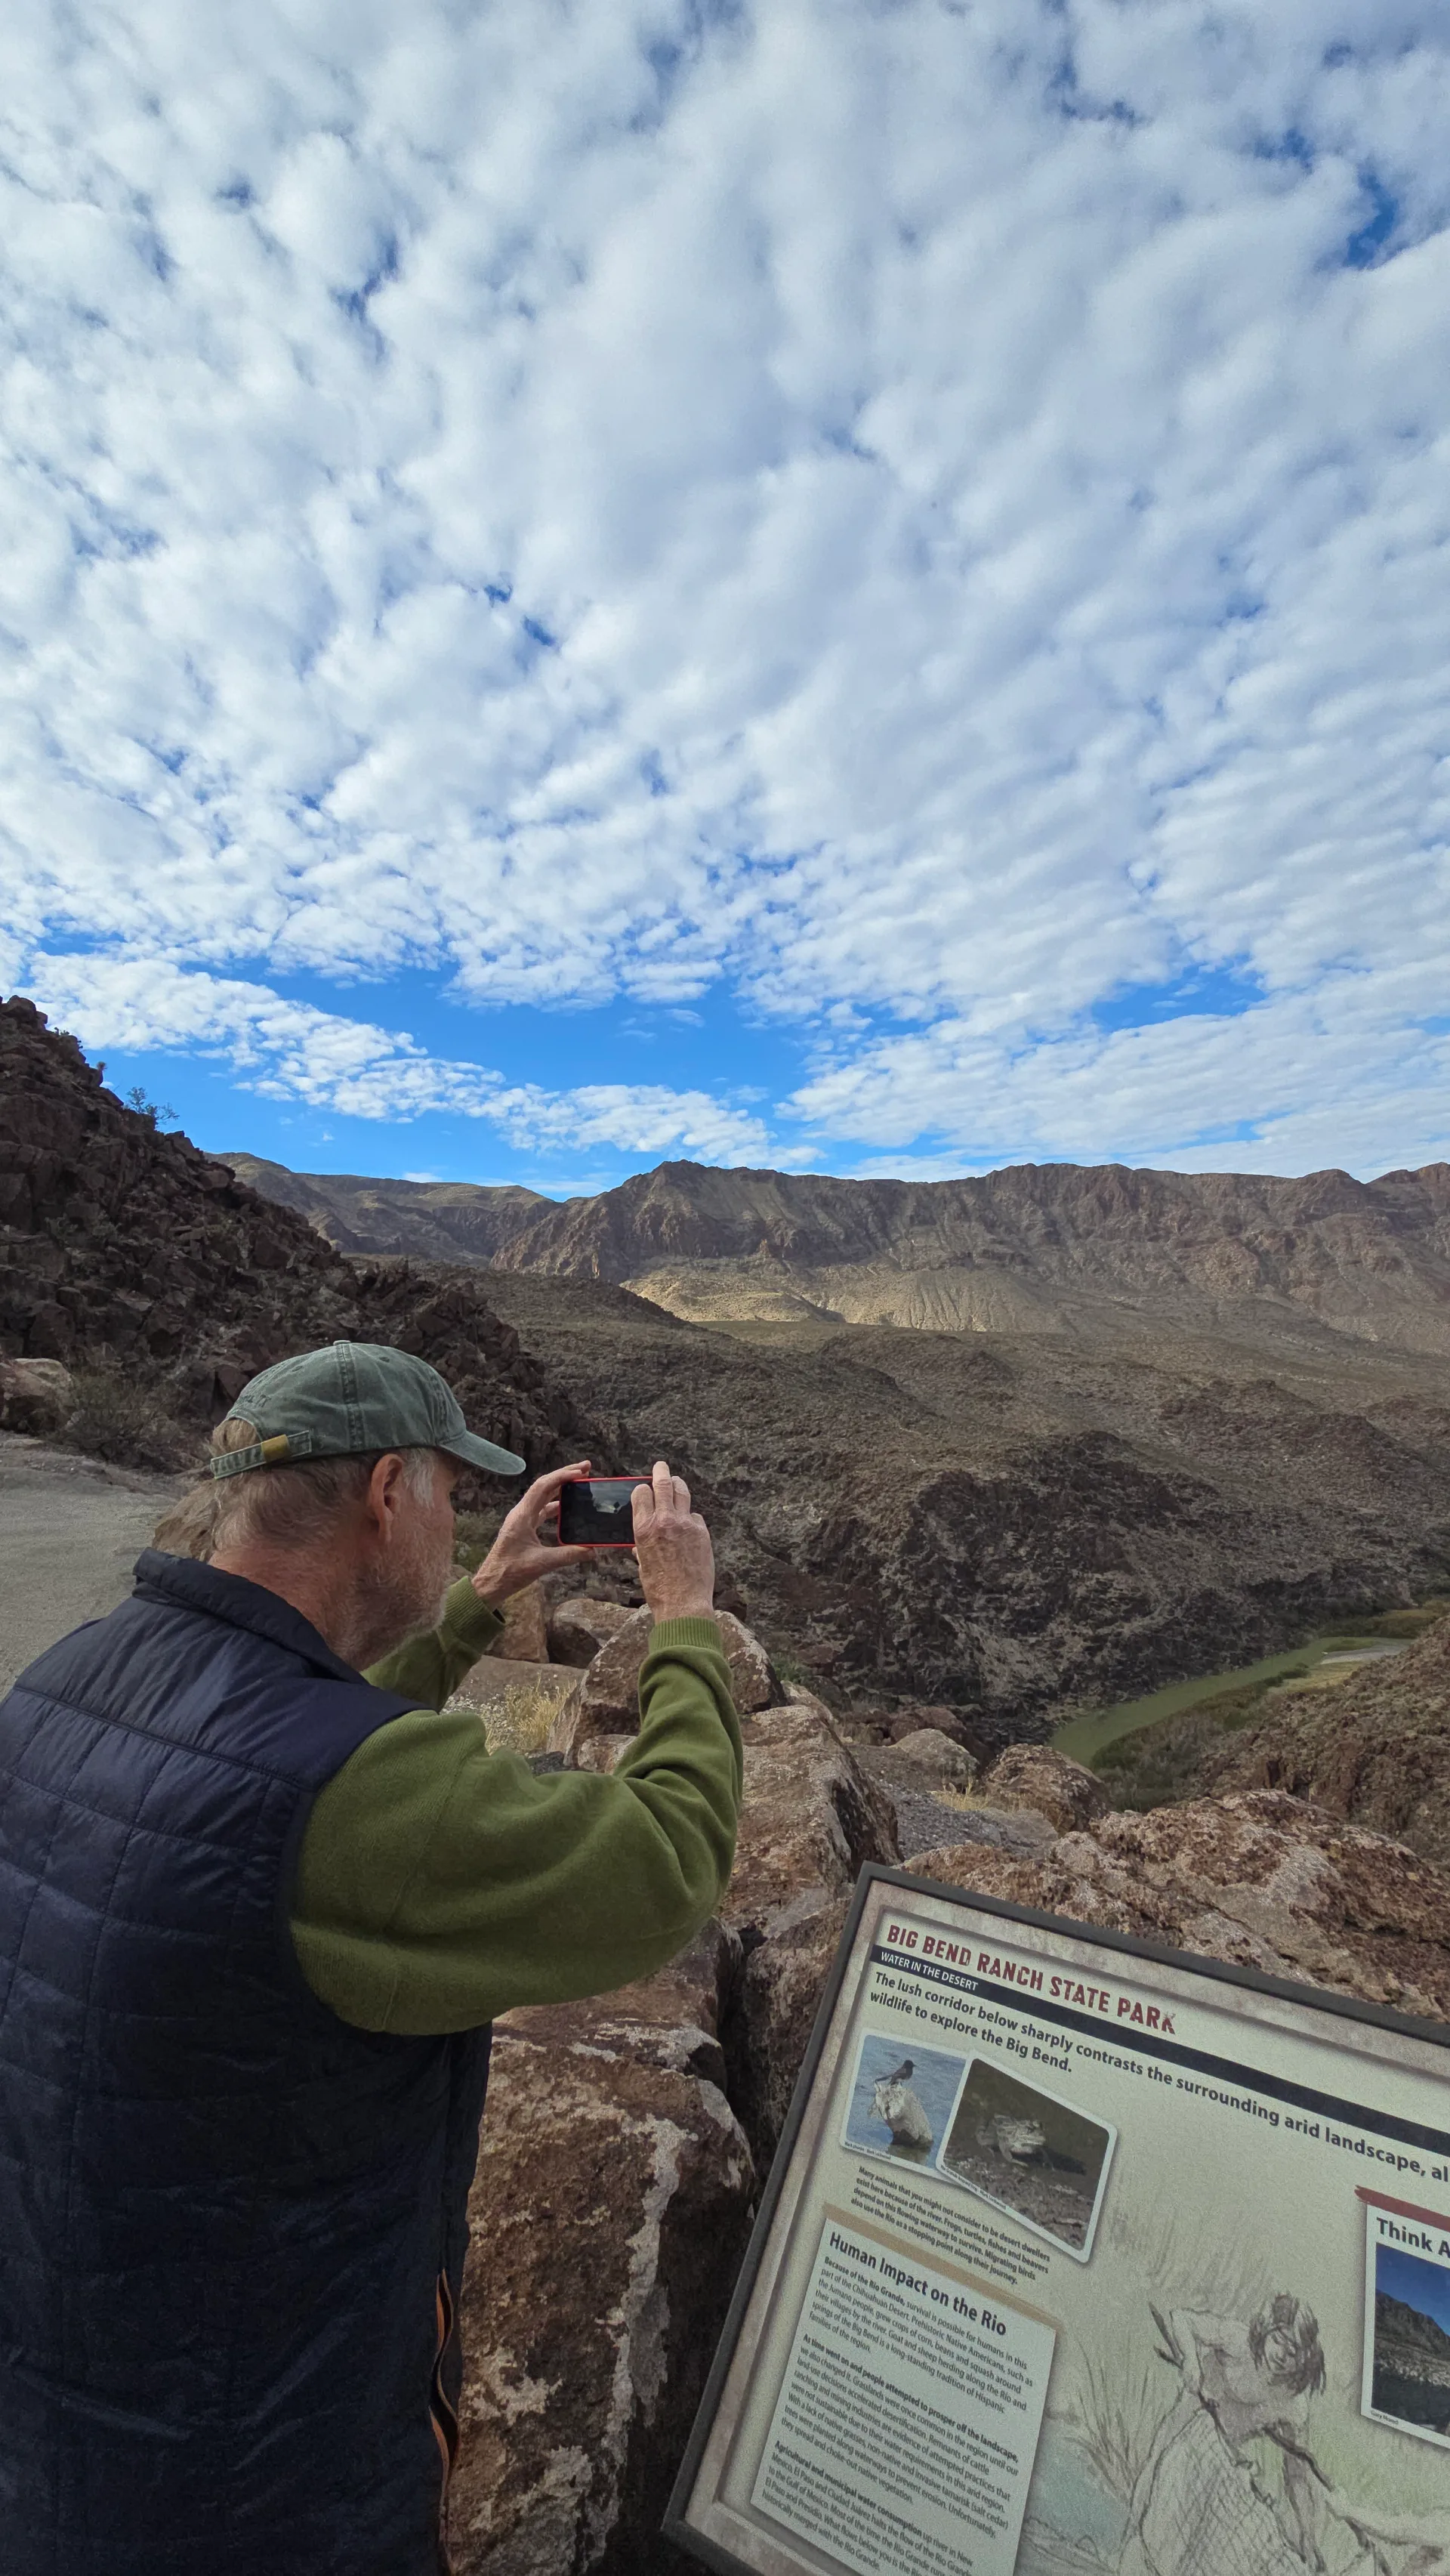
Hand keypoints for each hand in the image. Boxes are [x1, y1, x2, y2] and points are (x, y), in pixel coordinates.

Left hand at [471, 1461, 596, 1604]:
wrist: (491, 1583)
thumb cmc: (510, 1572)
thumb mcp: (542, 1563)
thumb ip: (568, 1556)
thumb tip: (592, 1551)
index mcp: (522, 1516)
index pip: (543, 1487)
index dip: (562, 1476)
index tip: (581, 1472)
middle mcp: (521, 1513)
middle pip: (544, 1486)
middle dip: (565, 1475)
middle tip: (586, 1468)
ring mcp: (522, 1519)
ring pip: (544, 1496)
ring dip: (561, 1488)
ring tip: (580, 1482)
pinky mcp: (524, 1528)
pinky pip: (542, 1510)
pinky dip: (557, 1504)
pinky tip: (569, 1508)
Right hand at [631, 1460, 715, 1624]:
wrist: (683, 1602)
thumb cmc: (659, 1588)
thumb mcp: (643, 1564)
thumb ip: (643, 1547)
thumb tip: (642, 1544)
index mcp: (643, 1529)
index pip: (641, 1493)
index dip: (643, 1489)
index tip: (645, 1489)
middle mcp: (663, 1521)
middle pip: (663, 1484)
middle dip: (661, 1472)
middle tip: (661, 1467)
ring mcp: (685, 1524)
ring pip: (682, 1492)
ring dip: (678, 1485)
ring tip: (677, 1482)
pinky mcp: (702, 1531)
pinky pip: (695, 1517)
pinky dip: (691, 1519)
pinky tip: (689, 1527)